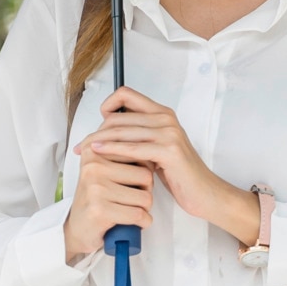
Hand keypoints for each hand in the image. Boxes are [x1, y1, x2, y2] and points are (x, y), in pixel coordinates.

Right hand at [63, 154, 151, 265]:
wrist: (77, 229)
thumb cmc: (96, 199)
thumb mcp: (106, 170)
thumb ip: (124, 154)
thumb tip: (152, 148)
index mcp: (95, 151)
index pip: (141, 155)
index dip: (145, 173)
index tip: (133, 183)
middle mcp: (93, 167)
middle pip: (146, 176)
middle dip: (147, 192)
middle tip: (133, 200)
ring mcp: (95, 188)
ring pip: (145, 197)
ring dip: (145, 209)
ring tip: (131, 210)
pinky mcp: (99, 209)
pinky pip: (138, 214)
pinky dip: (143, 222)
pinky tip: (134, 223)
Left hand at [80, 88, 259, 245]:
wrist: (204, 192)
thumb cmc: (179, 173)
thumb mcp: (156, 148)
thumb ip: (139, 136)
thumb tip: (108, 131)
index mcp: (163, 113)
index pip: (126, 93)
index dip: (108, 104)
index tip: (98, 123)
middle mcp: (166, 118)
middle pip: (119, 116)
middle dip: (96, 130)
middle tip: (82, 145)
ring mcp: (169, 133)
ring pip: (122, 130)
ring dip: (98, 140)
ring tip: (84, 150)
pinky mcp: (169, 150)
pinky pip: (133, 147)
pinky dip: (113, 149)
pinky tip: (99, 153)